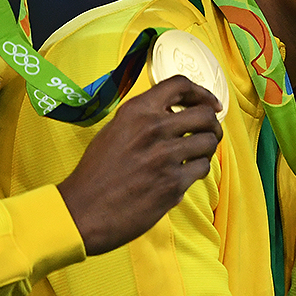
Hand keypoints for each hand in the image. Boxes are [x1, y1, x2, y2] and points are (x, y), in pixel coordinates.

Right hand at [58, 77, 223, 255]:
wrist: (83, 211)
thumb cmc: (97, 173)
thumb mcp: (115, 131)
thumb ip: (144, 118)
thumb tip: (177, 115)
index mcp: (136, 111)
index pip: (180, 84)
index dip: (202, 92)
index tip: (211, 104)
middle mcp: (152, 129)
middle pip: (205, 115)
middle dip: (213, 124)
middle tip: (209, 133)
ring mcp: (165, 156)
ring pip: (209, 141)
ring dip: (207, 149)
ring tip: (195, 156)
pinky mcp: (173, 183)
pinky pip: (203, 168)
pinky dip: (198, 171)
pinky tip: (185, 175)